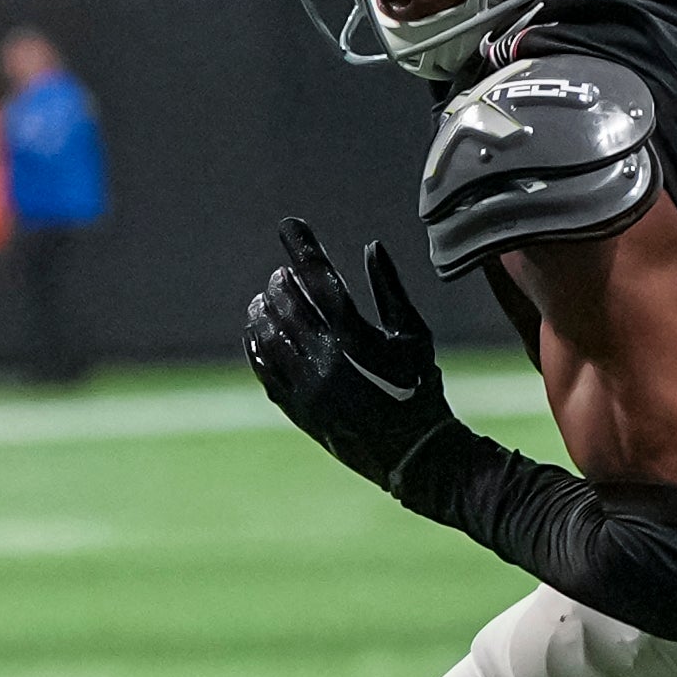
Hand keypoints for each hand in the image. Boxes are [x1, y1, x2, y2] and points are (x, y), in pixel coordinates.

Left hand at [243, 218, 455, 492]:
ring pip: (269, 333)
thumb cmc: (420, 388)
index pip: (319, 277)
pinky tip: (257, 333)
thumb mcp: (415, 335)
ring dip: (264, 309)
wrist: (415, 453)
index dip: (302, 245)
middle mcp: (326, 357)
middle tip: (281, 273)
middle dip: (283, 281)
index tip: (289, 223)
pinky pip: (265, 368)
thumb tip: (371, 246)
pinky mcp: (297, 408)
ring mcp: (307, 384)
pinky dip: (257, 345)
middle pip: (288, 302)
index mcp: (356, 335)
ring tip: (264, 299)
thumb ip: (390, 289)